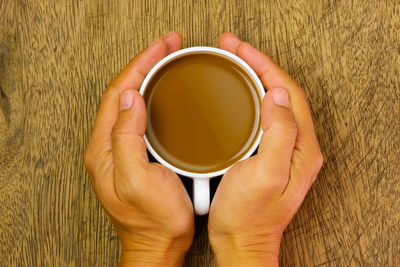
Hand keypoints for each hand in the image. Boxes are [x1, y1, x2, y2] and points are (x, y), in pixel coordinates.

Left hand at [84, 32, 193, 266]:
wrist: (159, 244)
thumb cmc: (153, 220)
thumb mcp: (138, 179)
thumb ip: (127, 137)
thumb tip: (130, 98)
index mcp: (105, 148)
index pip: (118, 93)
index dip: (139, 66)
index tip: (161, 48)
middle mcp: (109, 145)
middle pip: (123, 92)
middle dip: (144, 64)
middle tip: (167, 46)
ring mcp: (122, 149)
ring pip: (132, 101)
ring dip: (148, 76)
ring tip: (165, 59)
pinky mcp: (137, 154)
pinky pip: (141, 116)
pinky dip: (153, 96)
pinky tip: (164, 91)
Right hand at [208, 33, 322, 265]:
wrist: (241, 242)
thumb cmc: (248, 216)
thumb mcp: (264, 175)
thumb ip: (278, 134)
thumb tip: (275, 96)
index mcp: (300, 147)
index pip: (287, 92)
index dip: (264, 65)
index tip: (240, 49)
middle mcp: (297, 145)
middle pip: (282, 91)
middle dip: (259, 64)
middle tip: (233, 48)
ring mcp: (283, 149)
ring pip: (273, 100)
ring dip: (255, 77)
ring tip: (235, 62)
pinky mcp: (268, 154)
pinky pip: (264, 115)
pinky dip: (250, 96)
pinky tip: (237, 93)